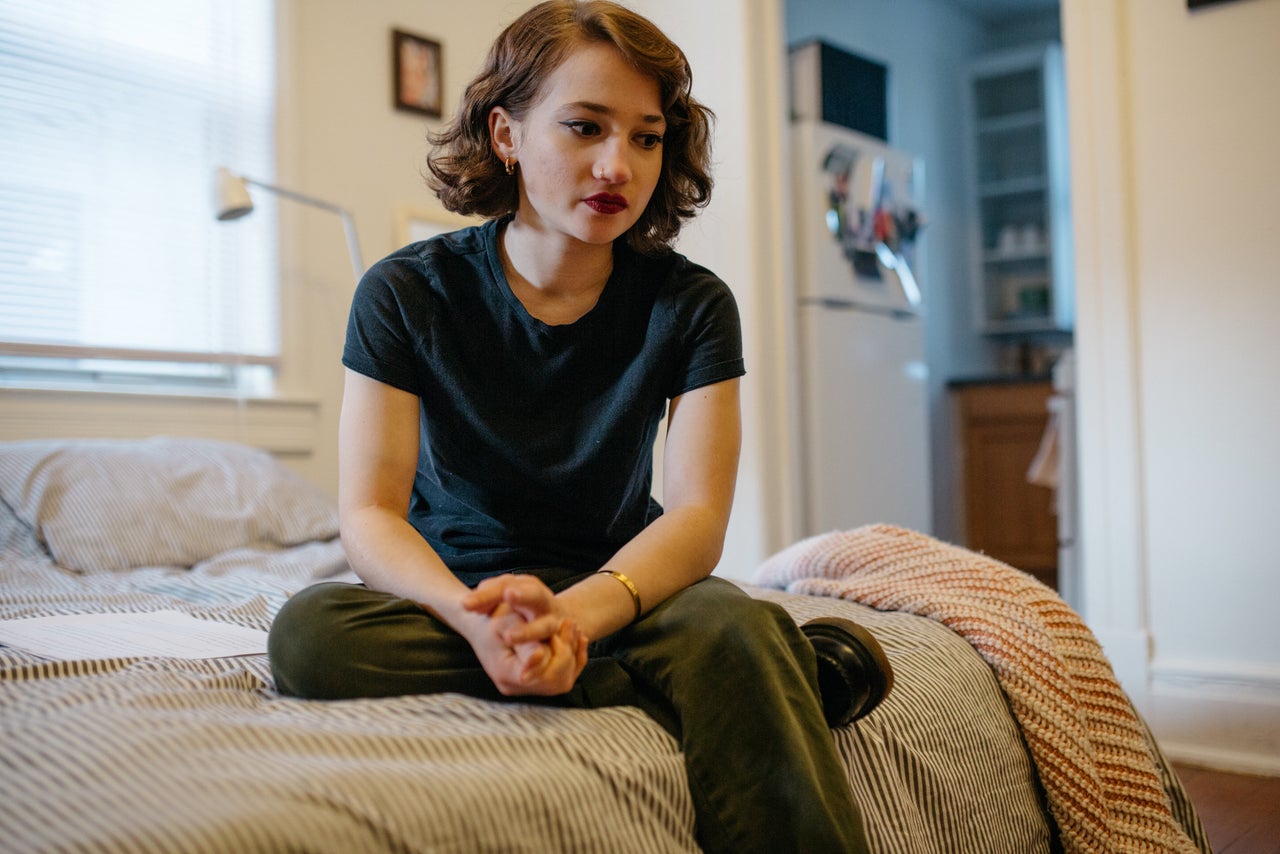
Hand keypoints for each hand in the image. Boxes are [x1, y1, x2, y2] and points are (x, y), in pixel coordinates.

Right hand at [459, 575, 587, 695]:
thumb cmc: (493, 618)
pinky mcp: (537, 683)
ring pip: (563, 679)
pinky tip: (578, 638)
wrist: (485, 624)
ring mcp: (526, 687)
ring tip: (571, 626)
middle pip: (553, 678)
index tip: (555, 636)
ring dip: (571, 652)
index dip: (552, 657)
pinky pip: (566, 677)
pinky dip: (575, 658)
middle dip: (565, 649)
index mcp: (504, 672)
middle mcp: (515, 685)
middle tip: (568, 622)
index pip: (536, 674)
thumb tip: (540, 655)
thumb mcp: (505, 621)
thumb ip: (523, 639)